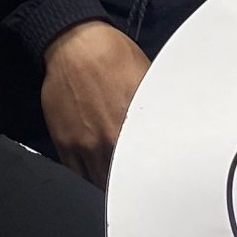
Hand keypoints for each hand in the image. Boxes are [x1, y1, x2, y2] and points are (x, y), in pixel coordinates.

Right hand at [40, 19, 148, 187]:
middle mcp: (109, 140)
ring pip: (99, 184)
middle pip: (123, 182)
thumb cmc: (113, 55)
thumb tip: (171, 127)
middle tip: (140, 192)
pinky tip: (95, 181)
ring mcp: (85, 145)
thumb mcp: (147, 78)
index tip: (159, 186)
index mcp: (134, 126)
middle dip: (132, 187)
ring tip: (118, 191)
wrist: (75, 44)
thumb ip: (156, 109)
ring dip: (109, 188)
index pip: (148, 169)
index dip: (154, 181)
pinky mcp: (64, 144)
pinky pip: (76, 175)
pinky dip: (85, 182)